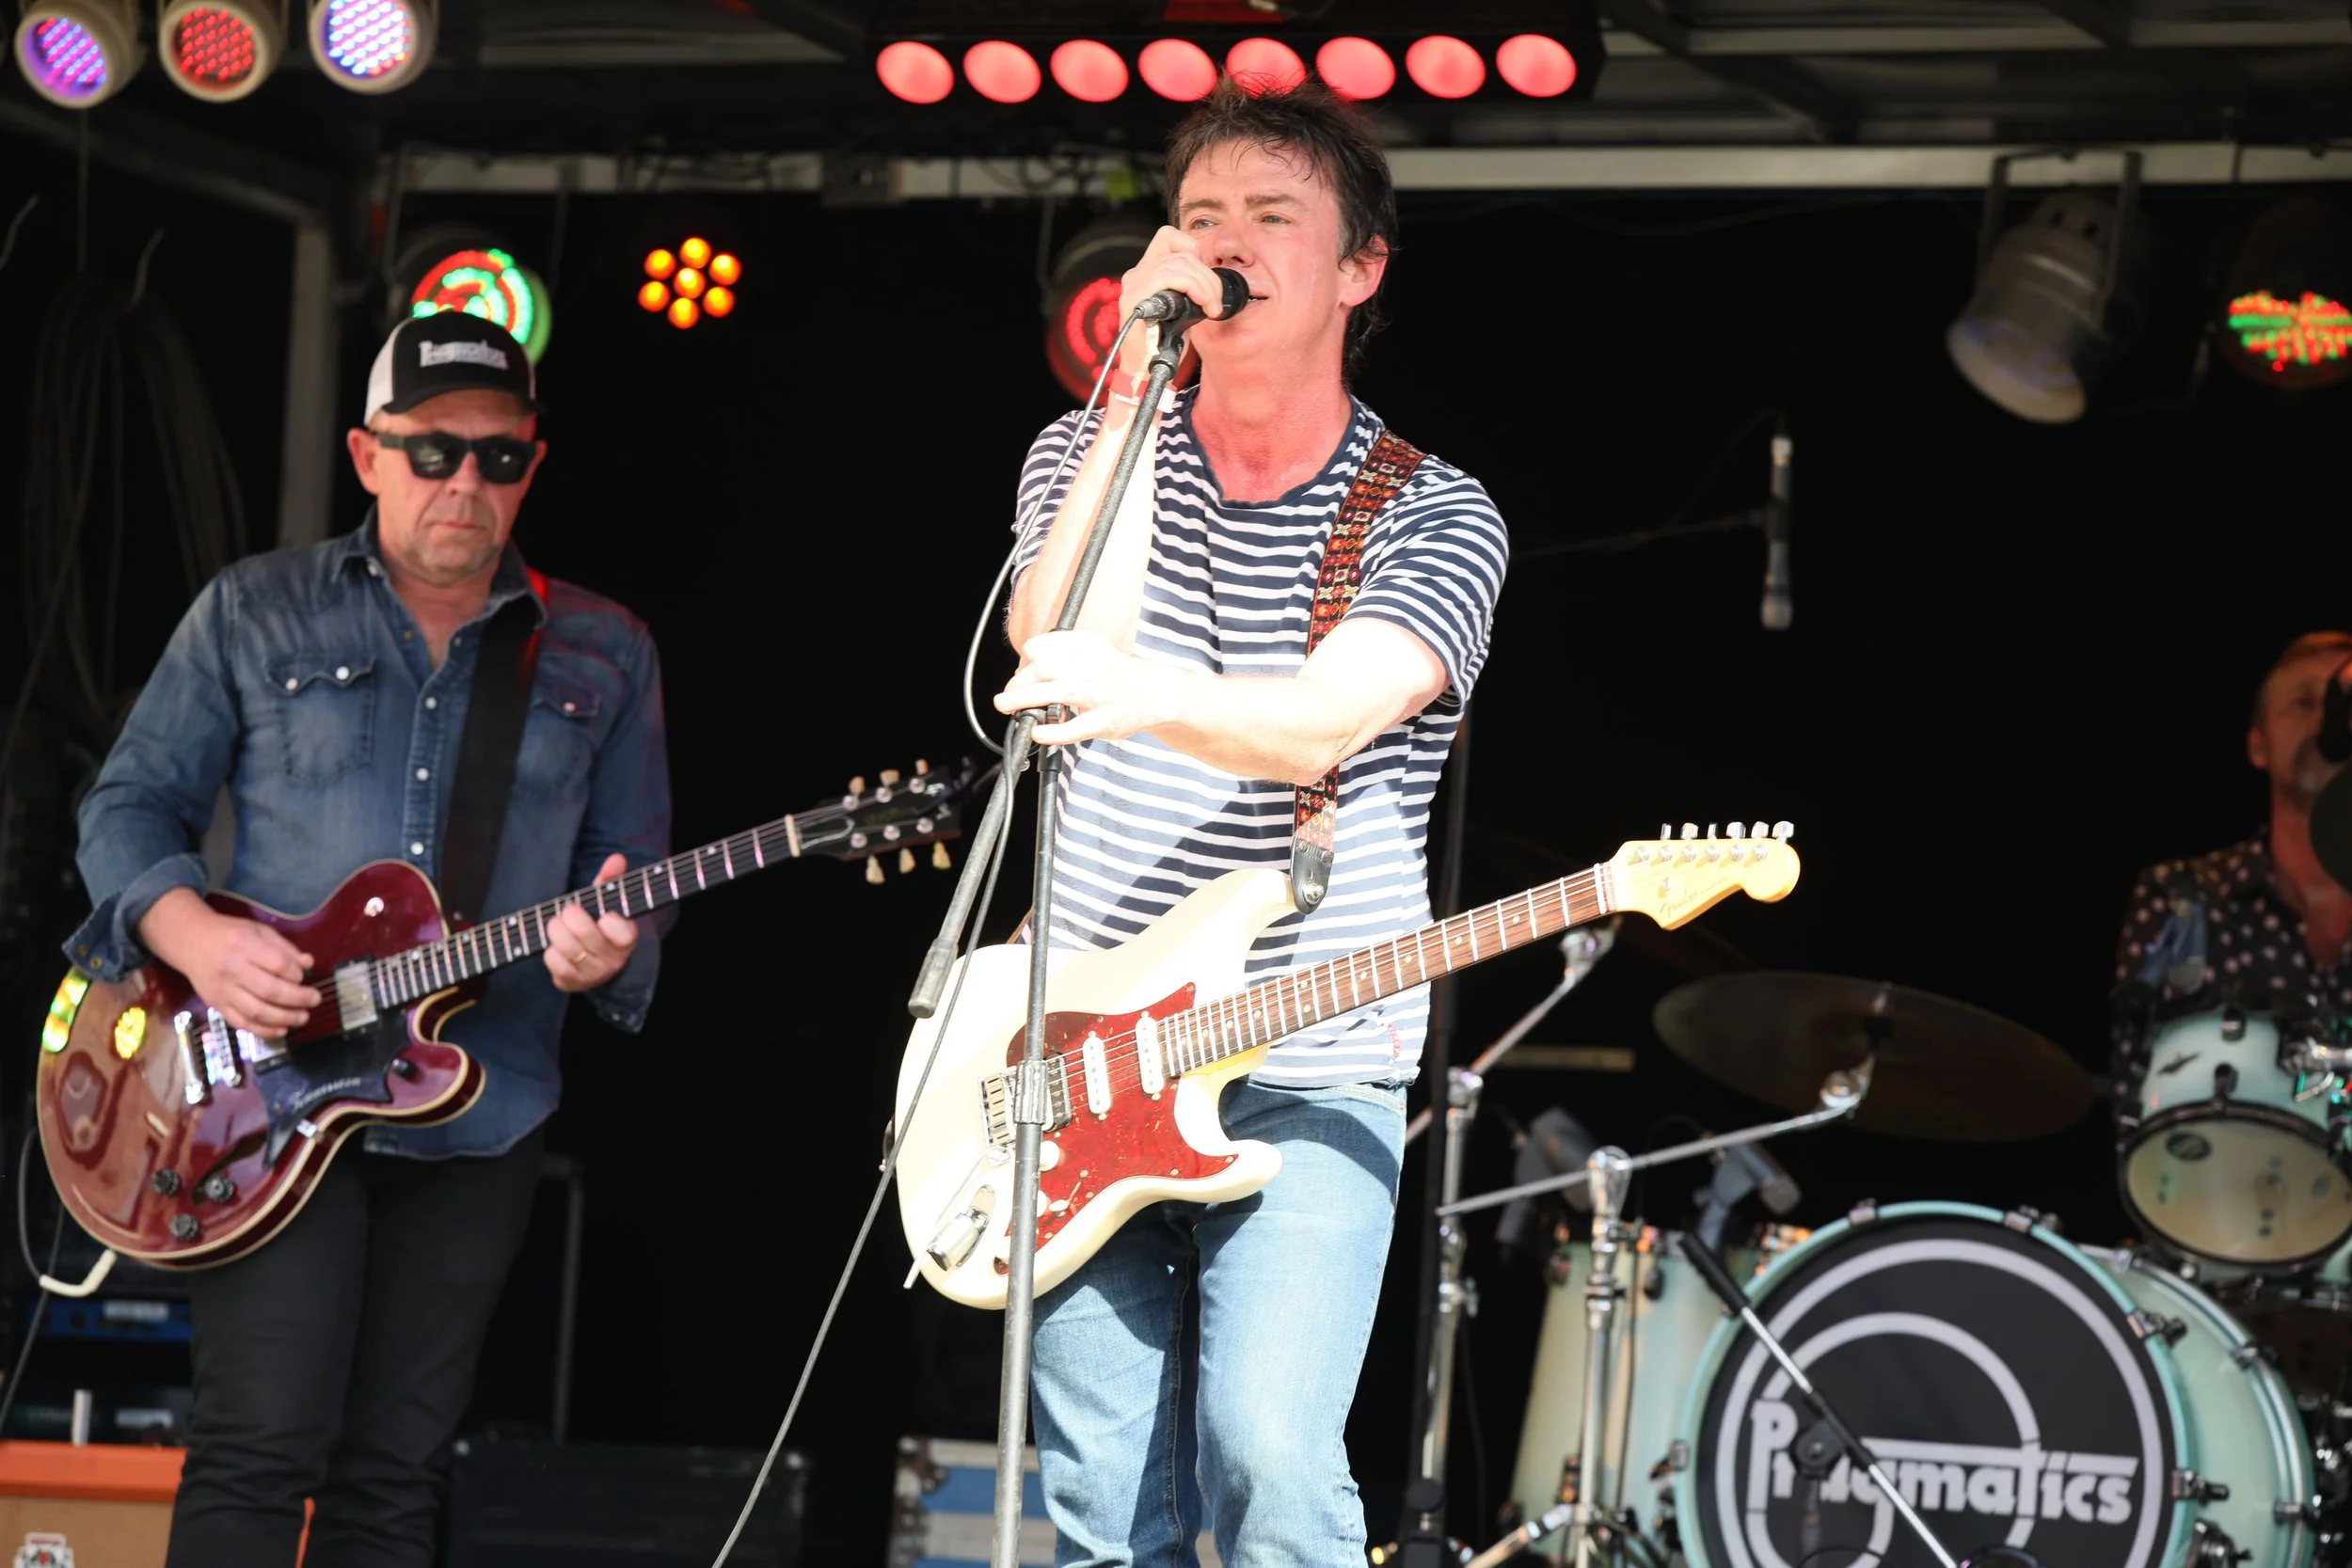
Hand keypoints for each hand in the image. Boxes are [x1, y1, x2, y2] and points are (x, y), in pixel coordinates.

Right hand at [137, 888, 319, 1039]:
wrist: (191, 943)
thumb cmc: (230, 934)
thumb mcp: (258, 930)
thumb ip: (284, 948)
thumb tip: (308, 963)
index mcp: (245, 946)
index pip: (277, 964)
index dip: (295, 973)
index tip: (304, 976)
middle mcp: (233, 971)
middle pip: (269, 990)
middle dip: (297, 998)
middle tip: (315, 1000)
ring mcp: (223, 991)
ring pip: (256, 1011)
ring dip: (284, 1018)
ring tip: (303, 1017)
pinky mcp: (216, 1005)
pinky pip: (241, 1022)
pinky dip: (263, 1030)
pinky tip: (281, 1030)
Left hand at [543, 853, 639, 993]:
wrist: (599, 965)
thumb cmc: (601, 926)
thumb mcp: (608, 903)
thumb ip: (611, 879)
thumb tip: (617, 858)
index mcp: (626, 938)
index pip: (621, 930)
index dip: (609, 920)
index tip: (605, 914)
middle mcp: (612, 960)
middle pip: (583, 932)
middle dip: (570, 915)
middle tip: (570, 911)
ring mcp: (591, 974)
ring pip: (564, 946)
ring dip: (556, 930)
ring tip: (560, 925)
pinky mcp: (570, 983)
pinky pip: (552, 961)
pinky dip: (550, 950)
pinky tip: (558, 947)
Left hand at [995, 630, 1181, 746]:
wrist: (1154, 692)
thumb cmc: (1114, 672)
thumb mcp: (1090, 647)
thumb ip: (1058, 651)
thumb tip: (1022, 668)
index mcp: (1084, 645)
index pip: (1039, 646)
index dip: (1023, 661)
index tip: (1022, 673)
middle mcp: (1090, 666)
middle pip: (1041, 668)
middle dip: (1017, 682)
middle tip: (1007, 697)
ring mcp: (1098, 694)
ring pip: (1053, 693)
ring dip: (1022, 700)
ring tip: (1005, 705)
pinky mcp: (1103, 720)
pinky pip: (1072, 728)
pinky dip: (1050, 732)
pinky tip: (1037, 732)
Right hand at [1116, 227, 1229, 374]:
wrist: (1147, 372)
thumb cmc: (1165, 343)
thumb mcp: (1184, 308)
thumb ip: (1192, 286)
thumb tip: (1213, 277)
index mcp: (1147, 271)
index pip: (1171, 236)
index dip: (1195, 251)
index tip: (1206, 282)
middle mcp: (1137, 273)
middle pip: (1182, 253)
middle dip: (1208, 277)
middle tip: (1216, 302)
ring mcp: (1133, 284)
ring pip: (1179, 264)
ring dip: (1205, 285)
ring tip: (1212, 307)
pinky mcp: (1133, 297)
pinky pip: (1168, 277)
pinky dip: (1194, 289)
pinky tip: (1202, 307)